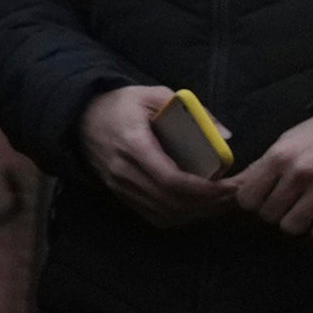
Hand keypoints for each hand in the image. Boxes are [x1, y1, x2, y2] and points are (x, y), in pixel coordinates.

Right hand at [76, 83, 238, 227]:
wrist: (80, 119)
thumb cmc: (120, 105)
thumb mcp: (154, 95)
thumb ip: (191, 111)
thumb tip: (225, 135)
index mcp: (134, 145)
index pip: (171, 179)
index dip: (202, 189)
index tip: (228, 186)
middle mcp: (125, 172)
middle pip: (171, 201)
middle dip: (206, 204)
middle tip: (232, 195)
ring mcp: (120, 186)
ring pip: (163, 213)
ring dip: (195, 214)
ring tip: (219, 203)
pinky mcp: (120, 194)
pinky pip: (152, 215)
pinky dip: (177, 218)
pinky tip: (195, 209)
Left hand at [228, 109, 312, 242]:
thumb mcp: (286, 142)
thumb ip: (261, 167)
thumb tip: (231, 189)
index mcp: (279, 156)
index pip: (247, 199)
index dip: (254, 201)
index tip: (264, 197)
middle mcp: (301, 173)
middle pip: (269, 215)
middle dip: (275, 211)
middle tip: (289, 201)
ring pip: (292, 227)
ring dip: (297, 221)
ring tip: (306, 208)